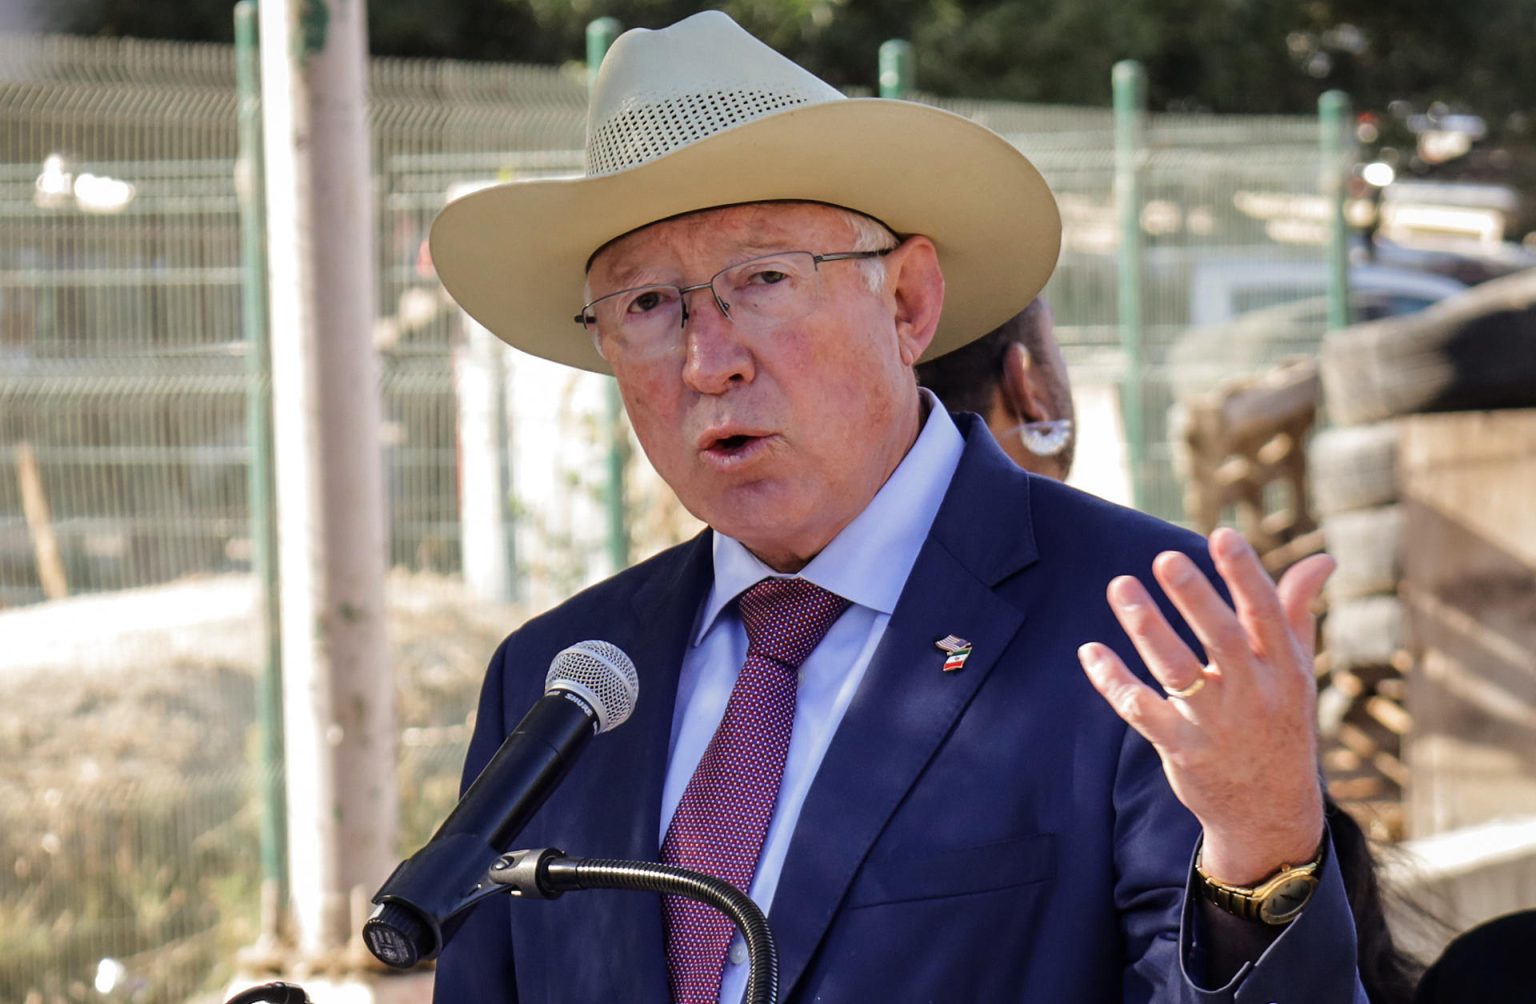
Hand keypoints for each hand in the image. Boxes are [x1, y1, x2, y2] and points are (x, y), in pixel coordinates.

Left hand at [1077, 527, 1333, 883]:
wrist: (1270, 814)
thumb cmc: (1280, 724)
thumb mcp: (1296, 671)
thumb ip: (1296, 611)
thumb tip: (1322, 558)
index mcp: (1283, 669)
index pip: (1267, 615)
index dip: (1246, 575)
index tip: (1222, 535)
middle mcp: (1253, 694)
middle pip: (1222, 639)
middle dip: (1195, 598)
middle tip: (1165, 557)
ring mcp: (1216, 725)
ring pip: (1177, 672)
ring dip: (1147, 628)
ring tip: (1120, 587)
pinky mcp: (1182, 750)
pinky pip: (1142, 711)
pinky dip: (1114, 681)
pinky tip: (1089, 651)